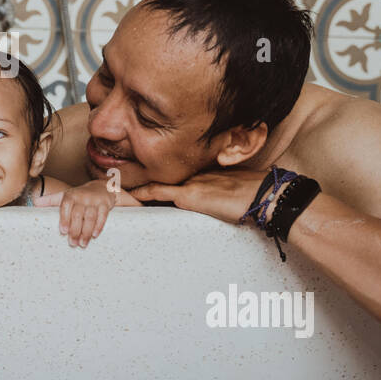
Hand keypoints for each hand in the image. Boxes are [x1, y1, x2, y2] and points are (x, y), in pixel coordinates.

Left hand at [34, 180, 134, 247]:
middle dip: (75, 230)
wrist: (101, 187)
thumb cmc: (79, 195)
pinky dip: (99, 226)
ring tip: (82, 244)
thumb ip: (50, 200)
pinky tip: (95, 235)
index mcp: (71, 195)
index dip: (64, 218)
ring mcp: (94, 201)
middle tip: (72, 243)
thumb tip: (34, 202)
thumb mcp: (65, 195)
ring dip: (86, 231)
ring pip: (90, 217)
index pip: (66, 206)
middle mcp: (82, 197)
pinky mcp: (105, 204)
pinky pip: (103, 216)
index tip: (63, 231)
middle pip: (78, 214)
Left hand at [129, 168, 272, 223]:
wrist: (265, 194)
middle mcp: (193, 176)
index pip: (173, 178)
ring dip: (137, 187)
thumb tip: (222, 204)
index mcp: (203, 175)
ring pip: (156, 184)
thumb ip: (221, 196)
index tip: (139, 181)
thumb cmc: (257, 194)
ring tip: (115, 186)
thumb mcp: (235, 192)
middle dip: (139, 180)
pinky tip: (127, 195)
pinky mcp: (190, 195)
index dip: (156, 180)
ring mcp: (190, 184)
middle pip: (160, 179)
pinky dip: (142, 194)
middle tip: (117, 180)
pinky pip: (159, 193)